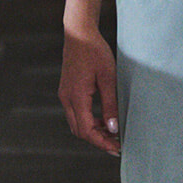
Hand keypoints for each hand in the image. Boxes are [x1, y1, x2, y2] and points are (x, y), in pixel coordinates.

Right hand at [58, 26, 120, 154]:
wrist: (79, 34)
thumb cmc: (94, 51)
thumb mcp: (108, 77)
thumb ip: (110, 104)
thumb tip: (113, 127)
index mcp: (76, 97)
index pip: (87, 130)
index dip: (102, 142)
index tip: (117, 148)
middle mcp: (67, 98)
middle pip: (80, 131)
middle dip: (98, 140)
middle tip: (116, 144)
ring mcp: (65, 95)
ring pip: (77, 123)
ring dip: (93, 131)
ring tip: (112, 133)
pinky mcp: (67, 91)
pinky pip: (76, 113)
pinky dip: (89, 120)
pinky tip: (103, 118)